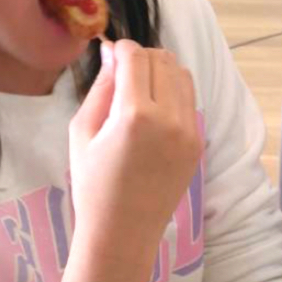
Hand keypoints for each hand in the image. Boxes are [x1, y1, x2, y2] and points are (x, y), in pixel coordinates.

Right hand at [69, 40, 201, 255]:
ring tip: (139, 90)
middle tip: (122, 75)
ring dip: (161, 71)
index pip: (136, 56)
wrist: (123, 232)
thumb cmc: (92, 185)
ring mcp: (189, 132)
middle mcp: (169, 119)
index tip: (110, 56)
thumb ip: (101, 87)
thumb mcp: (82, 131)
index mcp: (135, 115)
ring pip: (182, 75)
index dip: (121, 49)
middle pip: (162, 60)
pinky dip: (173, 93)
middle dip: (141, 58)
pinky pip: (190, 100)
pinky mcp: (198, 143)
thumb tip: (112, 51)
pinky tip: (153, 109)